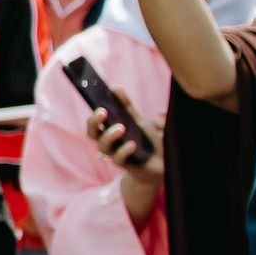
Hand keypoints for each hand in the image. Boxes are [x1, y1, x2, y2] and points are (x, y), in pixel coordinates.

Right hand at [87, 105, 164, 227]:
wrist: (164, 162)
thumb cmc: (149, 140)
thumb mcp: (139, 120)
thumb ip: (126, 106)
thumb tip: (115, 88)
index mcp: (109, 131)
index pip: (93, 122)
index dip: (92, 113)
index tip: (97, 102)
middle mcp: (109, 143)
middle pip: (91, 133)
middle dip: (93, 122)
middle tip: (103, 112)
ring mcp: (116, 154)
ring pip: (102, 146)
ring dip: (109, 136)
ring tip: (121, 128)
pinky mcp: (127, 165)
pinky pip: (118, 160)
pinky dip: (123, 151)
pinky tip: (132, 145)